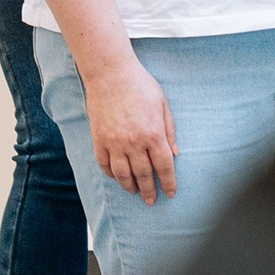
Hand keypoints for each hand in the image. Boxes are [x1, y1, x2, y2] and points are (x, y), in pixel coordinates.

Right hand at [84, 60, 177, 205]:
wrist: (110, 73)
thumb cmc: (140, 85)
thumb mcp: (163, 105)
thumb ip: (169, 131)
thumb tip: (175, 154)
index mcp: (153, 133)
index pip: (164, 166)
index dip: (169, 183)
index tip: (171, 193)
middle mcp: (134, 142)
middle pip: (144, 175)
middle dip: (149, 191)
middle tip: (151, 200)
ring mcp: (114, 141)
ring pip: (122, 174)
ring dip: (129, 186)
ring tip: (134, 191)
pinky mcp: (99, 138)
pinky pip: (104, 163)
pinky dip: (110, 173)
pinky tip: (116, 177)